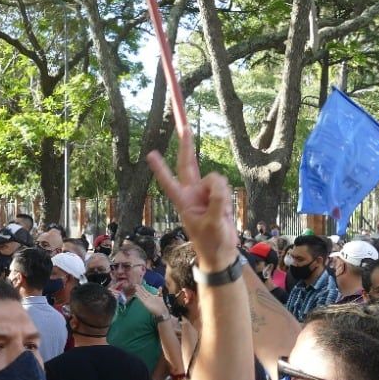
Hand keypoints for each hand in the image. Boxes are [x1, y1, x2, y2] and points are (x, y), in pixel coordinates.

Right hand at [135, 286, 168, 317]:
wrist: (161, 311)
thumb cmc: (161, 305)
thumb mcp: (161, 297)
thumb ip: (159, 292)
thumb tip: (160, 287)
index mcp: (151, 296)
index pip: (146, 292)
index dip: (143, 288)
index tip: (140, 285)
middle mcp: (148, 298)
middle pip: (143, 293)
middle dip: (139, 289)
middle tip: (135, 284)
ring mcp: (146, 300)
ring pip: (141, 295)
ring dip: (138, 291)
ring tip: (135, 287)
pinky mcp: (145, 303)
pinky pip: (141, 299)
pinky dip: (138, 296)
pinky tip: (136, 293)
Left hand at [147, 130, 236, 271]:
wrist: (222, 253)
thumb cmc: (212, 242)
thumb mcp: (213, 222)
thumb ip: (216, 200)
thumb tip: (217, 181)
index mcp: (183, 202)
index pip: (169, 182)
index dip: (161, 169)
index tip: (150, 154)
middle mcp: (192, 194)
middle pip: (189, 164)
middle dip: (187, 146)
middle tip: (185, 126)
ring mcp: (205, 193)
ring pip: (215, 179)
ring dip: (221, 194)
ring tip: (219, 214)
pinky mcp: (217, 196)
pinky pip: (224, 186)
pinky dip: (228, 198)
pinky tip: (225, 212)